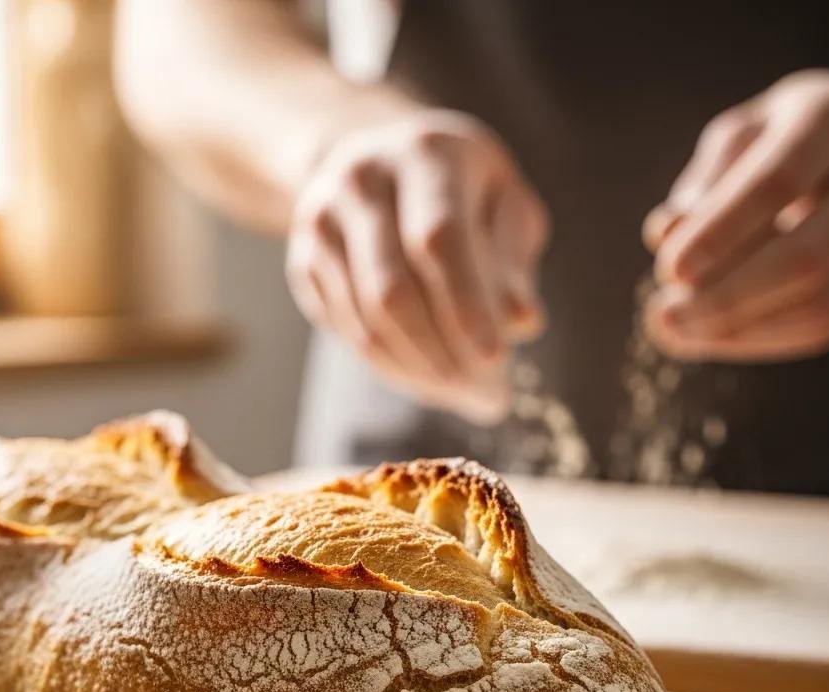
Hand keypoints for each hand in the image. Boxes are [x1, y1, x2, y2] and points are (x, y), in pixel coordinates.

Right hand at [286, 110, 548, 421]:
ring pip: (365, 323)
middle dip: (443, 355)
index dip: (466, 304)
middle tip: (488, 399)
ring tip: (465, 397)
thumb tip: (524, 323)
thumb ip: (514, 256)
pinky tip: (430, 382)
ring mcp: (322, 224)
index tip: (497, 359)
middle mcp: (361, 182)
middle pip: (393, 291)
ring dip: (418, 374)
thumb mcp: (502, 201)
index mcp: (423, 155)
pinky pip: (348, 334)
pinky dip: (393, 368)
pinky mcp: (304, 263)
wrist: (379, 159)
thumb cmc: (461, 188)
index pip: (438, 240)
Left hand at [643, 70, 828, 360]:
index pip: (778, 183)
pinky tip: (714, 336)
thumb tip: (664, 235)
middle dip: (727, 296)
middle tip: (663, 315)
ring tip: (680, 330)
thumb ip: (702, 184)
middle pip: (807, 256)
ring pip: (822, 304)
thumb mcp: (739, 140)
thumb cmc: (781, 142)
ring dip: (740, 329)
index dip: (720, 233)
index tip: (669, 271)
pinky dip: (763, 340)